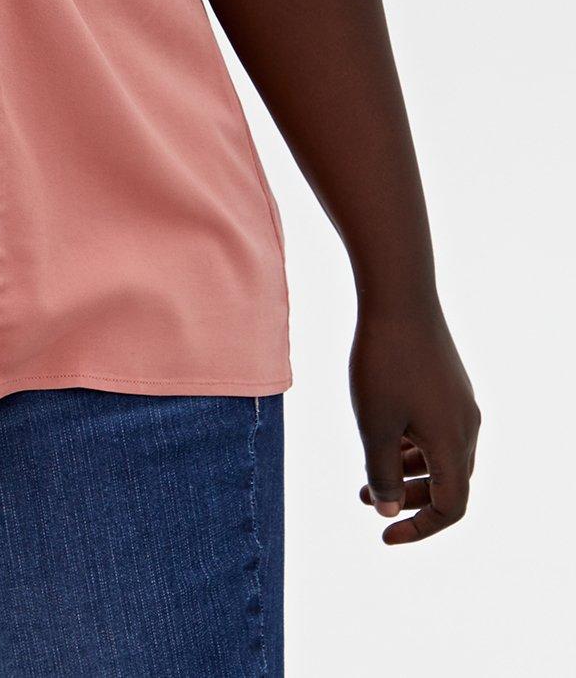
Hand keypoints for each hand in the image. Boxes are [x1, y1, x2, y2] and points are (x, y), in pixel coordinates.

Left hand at [349, 300, 480, 544]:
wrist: (400, 296)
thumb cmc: (384, 362)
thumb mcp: (375, 425)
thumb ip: (381, 474)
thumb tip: (388, 510)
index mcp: (454, 444)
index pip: (451, 508)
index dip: (419, 529)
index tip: (384, 534)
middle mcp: (466, 427)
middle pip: (449, 485)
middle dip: (410, 501)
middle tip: (368, 503)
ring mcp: (460, 402)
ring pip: (440, 455)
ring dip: (407, 473)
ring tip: (365, 477)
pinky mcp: (449, 382)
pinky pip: (436, 429)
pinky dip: (411, 444)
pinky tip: (381, 435)